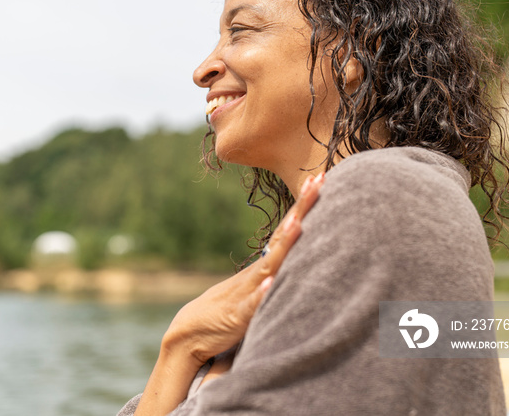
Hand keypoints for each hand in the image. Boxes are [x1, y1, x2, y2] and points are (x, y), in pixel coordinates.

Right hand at [134, 172, 323, 414]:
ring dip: (284, 244)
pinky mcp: (239, 316)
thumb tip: (302, 259)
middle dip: (301, 209)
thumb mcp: (258, 288)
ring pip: (269, 265)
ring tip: (298, 223)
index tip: (318, 178)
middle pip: (283, 236)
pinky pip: (252, 305)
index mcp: (264, 266)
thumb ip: (277, 274)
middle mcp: (258, 272)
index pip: (287, 230)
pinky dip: (262, 294)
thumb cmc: (229, 309)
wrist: (190, 331)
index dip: (303, 206)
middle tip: (318, 180)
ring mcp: (248, 291)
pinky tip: (270, 284)